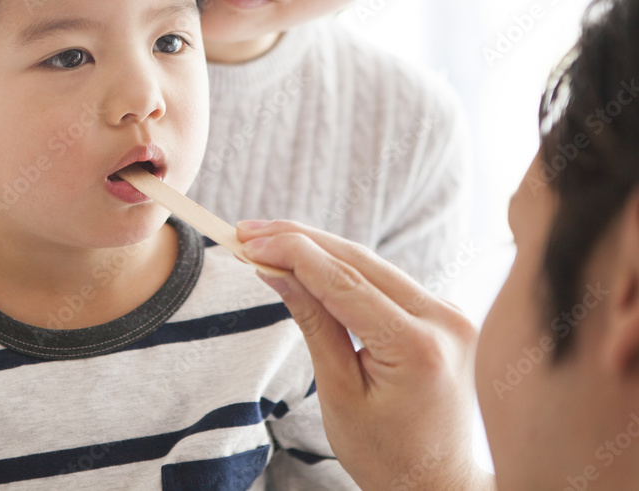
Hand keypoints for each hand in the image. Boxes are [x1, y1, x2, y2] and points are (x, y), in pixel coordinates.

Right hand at [237, 220, 493, 490]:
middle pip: (359, 260)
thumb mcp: (338, 392)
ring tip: (266, 239)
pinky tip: (307, 257)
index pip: (344, 281)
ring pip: (371, 263)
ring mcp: (450, 313)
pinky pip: (386, 279)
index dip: (292, 253)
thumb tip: (277, 272)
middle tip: (247, 231)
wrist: (439, 483)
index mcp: (417, 346)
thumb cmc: (386, 453)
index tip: (248, 242)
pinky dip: (343, 267)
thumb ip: (313, 323)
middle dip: (299, 239)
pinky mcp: (443, 314)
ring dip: (318, 248)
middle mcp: (444, 320)